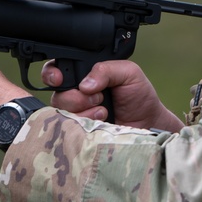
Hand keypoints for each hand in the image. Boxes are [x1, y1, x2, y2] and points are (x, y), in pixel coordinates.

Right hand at [40, 59, 182, 130]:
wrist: (148, 123)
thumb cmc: (139, 96)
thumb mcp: (128, 72)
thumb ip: (106, 70)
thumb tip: (84, 84)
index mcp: (83, 75)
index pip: (55, 71)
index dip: (52, 74)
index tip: (59, 79)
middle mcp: (75, 94)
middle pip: (57, 94)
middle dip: (75, 96)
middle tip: (98, 97)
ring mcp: (76, 114)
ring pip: (62, 112)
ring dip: (83, 109)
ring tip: (104, 110)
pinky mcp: (79, 132)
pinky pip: (70, 128)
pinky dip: (87, 122)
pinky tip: (102, 120)